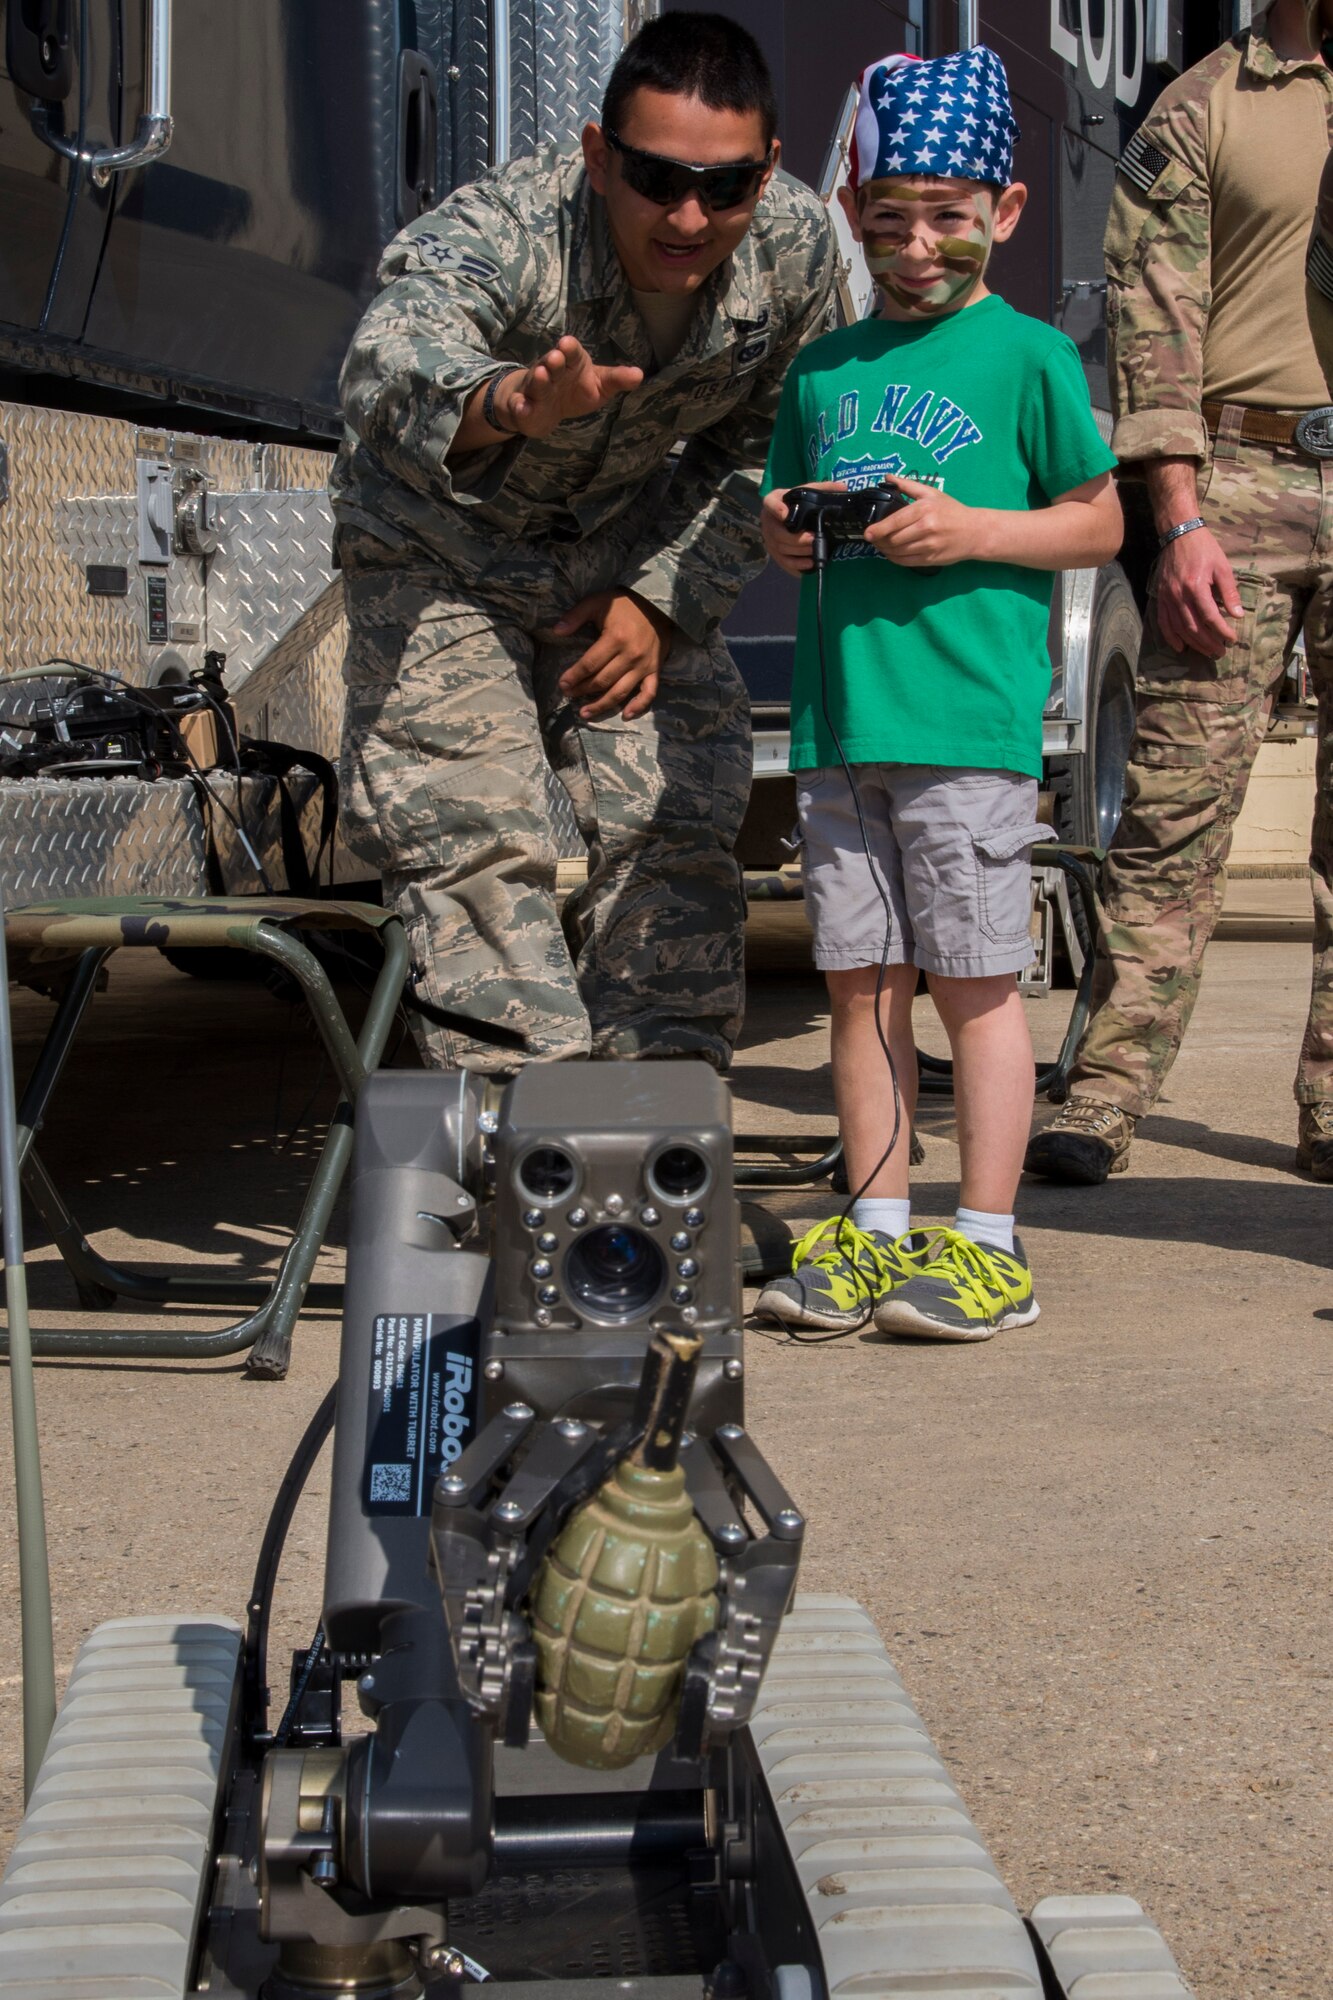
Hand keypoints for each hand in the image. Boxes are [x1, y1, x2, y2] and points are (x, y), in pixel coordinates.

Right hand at [494, 335, 642, 438]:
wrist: (547, 407)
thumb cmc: (576, 388)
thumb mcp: (599, 384)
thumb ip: (616, 379)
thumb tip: (639, 375)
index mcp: (571, 362)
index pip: (571, 351)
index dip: (570, 348)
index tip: (568, 344)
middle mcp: (552, 371)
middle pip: (551, 363)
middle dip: (553, 360)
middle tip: (556, 358)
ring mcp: (537, 388)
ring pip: (536, 382)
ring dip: (539, 379)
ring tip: (542, 376)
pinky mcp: (525, 406)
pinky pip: (521, 405)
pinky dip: (521, 406)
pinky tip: (522, 408)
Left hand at [553, 590, 673, 720]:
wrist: (658, 605)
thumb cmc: (624, 604)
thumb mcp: (598, 602)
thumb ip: (576, 616)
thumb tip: (556, 631)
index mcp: (615, 638)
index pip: (590, 664)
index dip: (574, 676)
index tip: (562, 684)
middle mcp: (630, 656)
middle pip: (602, 680)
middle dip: (583, 690)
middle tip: (569, 695)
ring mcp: (644, 665)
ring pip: (621, 692)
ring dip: (602, 705)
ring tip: (585, 713)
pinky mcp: (655, 670)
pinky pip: (649, 693)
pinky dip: (638, 706)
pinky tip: (625, 715)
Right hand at [760, 482, 845, 575]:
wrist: (790, 517)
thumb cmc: (799, 503)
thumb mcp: (809, 492)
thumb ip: (824, 488)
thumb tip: (843, 487)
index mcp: (774, 501)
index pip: (770, 503)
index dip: (776, 509)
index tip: (786, 515)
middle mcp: (768, 521)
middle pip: (777, 533)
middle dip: (795, 538)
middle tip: (812, 538)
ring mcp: (770, 539)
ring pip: (781, 548)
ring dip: (799, 551)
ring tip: (815, 550)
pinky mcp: (775, 553)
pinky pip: (783, 562)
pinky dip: (797, 564)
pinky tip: (810, 563)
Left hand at [864, 474, 981, 566]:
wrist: (975, 532)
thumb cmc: (952, 511)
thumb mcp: (932, 493)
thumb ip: (908, 485)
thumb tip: (888, 477)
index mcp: (924, 509)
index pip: (895, 522)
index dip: (878, 529)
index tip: (868, 533)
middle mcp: (926, 528)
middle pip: (894, 539)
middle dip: (879, 541)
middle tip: (873, 538)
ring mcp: (928, 546)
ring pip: (898, 552)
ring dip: (885, 550)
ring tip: (880, 545)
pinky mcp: (930, 559)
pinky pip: (906, 562)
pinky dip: (894, 559)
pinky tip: (891, 553)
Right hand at [1153, 524, 1242, 658]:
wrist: (1179, 534)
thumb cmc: (1205, 549)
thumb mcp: (1223, 567)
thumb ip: (1229, 592)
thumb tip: (1238, 615)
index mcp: (1196, 586)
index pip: (1210, 617)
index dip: (1222, 631)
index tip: (1232, 639)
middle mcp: (1179, 595)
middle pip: (1194, 627)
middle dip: (1209, 642)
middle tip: (1220, 652)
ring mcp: (1167, 598)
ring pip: (1179, 628)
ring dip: (1194, 643)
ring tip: (1206, 652)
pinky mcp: (1160, 597)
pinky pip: (1163, 622)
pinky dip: (1171, 637)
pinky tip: (1180, 647)